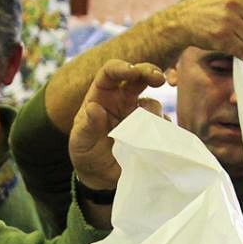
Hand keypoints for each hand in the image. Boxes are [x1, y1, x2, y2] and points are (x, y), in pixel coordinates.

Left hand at [70, 61, 165, 191]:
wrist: (100, 176)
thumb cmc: (86, 153)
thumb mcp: (80, 141)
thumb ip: (87, 126)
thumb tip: (94, 108)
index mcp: (102, 95)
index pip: (110, 73)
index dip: (121, 68)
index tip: (132, 71)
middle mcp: (122, 100)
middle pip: (138, 76)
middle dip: (149, 72)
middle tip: (159, 79)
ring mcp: (139, 115)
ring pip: (152, 103)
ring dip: (153, 112)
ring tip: (146, 129)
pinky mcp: (151, 131)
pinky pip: (161, 126)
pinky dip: (162, 130)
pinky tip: (155, 142)